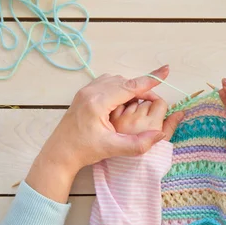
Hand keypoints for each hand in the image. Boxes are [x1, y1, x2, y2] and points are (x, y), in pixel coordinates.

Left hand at [26, 66, 181, 202]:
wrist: (58, 154)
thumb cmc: (83, 151)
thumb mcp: (112, 148)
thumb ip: (138, 143)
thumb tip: (160, 134)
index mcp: (98, 102)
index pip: (130, 86)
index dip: (150, 79)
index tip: (166, 70)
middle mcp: (91, 91)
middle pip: (124, 82)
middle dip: (141, 88)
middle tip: (154, 102)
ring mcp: (85, 91)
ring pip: (116, 81)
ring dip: (130, 88)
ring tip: (139, 104)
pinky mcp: (84, 94)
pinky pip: (107, 83)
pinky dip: (119, 88)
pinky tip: (123, 102)